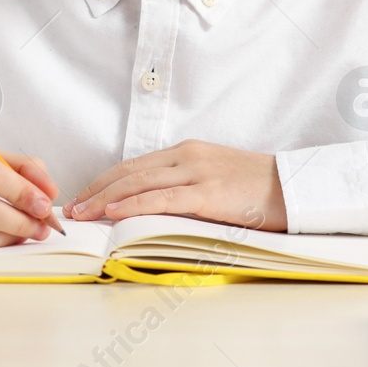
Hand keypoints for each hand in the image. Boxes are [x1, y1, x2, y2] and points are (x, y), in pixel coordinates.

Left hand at [64, 139, 287, 231]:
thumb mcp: (216, 180)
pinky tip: (114, 213)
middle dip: (95, 190)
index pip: (134, 165)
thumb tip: (153, 208)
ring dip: (104, 199)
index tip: (82, 196)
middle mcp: (186, 157)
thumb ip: (186, 188)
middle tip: (71, 207)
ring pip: (139, 182)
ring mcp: (197, 172)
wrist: (296, 186)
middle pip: (129, 171)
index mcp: (187, 152)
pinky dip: (134, 204)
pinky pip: (162, 198)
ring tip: (82, 214)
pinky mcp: (208, 193)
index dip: (104, 181)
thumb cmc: (259, 189)